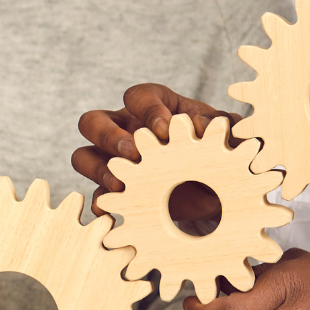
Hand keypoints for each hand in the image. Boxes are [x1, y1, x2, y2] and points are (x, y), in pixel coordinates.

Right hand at [72, 83, 241, 221]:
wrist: (217, 192)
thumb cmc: (217, 153)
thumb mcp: (226, 137)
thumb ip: (220, 126)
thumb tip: (201, 125)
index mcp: (152, 108)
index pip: (138, 96)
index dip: (147, 109)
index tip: (164, 128)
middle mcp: (124, 131)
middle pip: (92, 122)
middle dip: (109, 136)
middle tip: (133, 153)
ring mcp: (111, 162)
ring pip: (82, 157)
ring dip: (99, 169)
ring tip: (121, 184)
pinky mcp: (111, 193)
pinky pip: (95, 196)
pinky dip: (102, 205)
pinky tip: (114, 213)